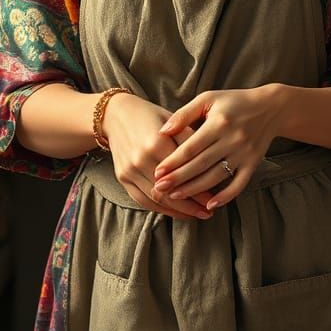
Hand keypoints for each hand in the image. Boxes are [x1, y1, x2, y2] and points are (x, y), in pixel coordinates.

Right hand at [101, 92, 215, 220]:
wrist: (116, 115)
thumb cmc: (151, 116)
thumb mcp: (173, 122)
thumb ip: (189, 140)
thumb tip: (211, 162)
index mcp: (157, 142)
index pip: (183, 172)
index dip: (200, 188)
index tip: (215, 197)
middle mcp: (141, 158)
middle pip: (170, 190)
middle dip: (192, 205)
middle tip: (209, 213)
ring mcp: (130, 170)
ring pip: (157, 199)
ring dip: (178, 211)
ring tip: (197, 215)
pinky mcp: (122, 177)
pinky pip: (143, 200)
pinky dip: (161, 209)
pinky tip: (176, 212)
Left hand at [153, 86, 282, 210]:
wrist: (271, 108)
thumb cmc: (233, 101)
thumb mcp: (208, 99)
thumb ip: (184, 114)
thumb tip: (162, 131)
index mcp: (219, 123)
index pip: (192, 146)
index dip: (173, 161)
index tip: (157, 171)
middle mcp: (232, 139)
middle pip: (201, 164)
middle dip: (179, 178)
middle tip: (160, 188)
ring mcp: (244, 153)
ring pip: (216, 176)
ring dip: (195, 189)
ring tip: (175, 196)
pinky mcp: (253, 163)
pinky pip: (239, 184)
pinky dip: (226, 196)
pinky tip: (210, 204)